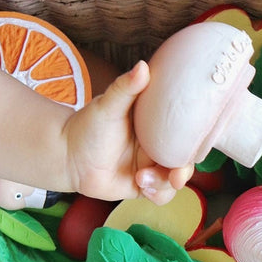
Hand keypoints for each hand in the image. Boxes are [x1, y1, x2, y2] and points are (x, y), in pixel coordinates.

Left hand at [65, 61, 193, 204]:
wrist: (67, 155)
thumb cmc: (87, 126)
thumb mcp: (109, 105)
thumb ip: (126, 88)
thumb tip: (143, 67)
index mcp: (157, 125)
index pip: (186, 133)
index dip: (194, 141)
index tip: (194, 145)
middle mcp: (158, 147)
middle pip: (185, 161)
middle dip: (184, 171)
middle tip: (175, 175)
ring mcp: (152, 167)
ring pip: (175, 181)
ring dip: (165, 183)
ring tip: (142, 179)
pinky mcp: (143, 186)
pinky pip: (161, 195)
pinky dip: (156, 193)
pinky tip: (141, 186)